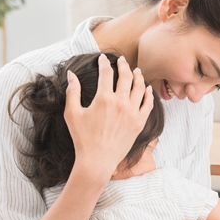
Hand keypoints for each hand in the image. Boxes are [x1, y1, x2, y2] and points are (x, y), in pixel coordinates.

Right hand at [64, 55, 152, 179]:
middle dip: (123, 65)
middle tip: (122, 60)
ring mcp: (132, 113)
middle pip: (125, 77)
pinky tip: (147, 88)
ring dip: (138, 76)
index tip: (102, 58)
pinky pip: (148, 104)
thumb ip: (72, 91)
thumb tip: (71, 74)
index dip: (104, 63)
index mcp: (104, 99)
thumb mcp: (72, 113)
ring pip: (139, 88)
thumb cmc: (82, 138)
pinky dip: (148, 94)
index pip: (106, 73)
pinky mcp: (139, 123)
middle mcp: (121, 103)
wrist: (97, 160)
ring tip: (136, 70)